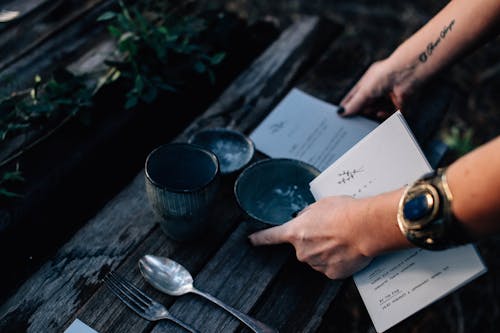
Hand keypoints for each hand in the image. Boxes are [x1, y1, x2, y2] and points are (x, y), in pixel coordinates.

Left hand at [248, 196, 373, 278]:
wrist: (364, 227)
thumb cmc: (344, 212)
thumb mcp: (320, 205)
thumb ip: (307, 215)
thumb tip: (305, 219)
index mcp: (295, 231)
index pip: (271, 236)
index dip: (260, 238)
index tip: (251, 240)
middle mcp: (302, 251)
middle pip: (302, 248)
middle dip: (313, 241)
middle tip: (330, 231)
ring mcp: (316, 264)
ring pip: (317, 258)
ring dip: (326, 251)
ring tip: (342, 239)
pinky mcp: (332, 273)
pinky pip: (331, 267)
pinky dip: (337, 261)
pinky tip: (346, 251)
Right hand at [340, 58, 419, 118]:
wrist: (408, 74)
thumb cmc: (385, 75)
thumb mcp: (365, 90)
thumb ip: (354, 104)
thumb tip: (341, 113)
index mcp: (367, 83)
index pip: (354, 97)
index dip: (347, 105)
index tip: (341, 115)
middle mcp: (378, 90)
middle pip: (365, 107)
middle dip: (361, 113)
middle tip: (355, 120)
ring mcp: (388, 98)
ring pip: (377, 112)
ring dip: (373, 113)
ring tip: (371, 112)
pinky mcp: (399, 105)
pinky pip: (390, 116)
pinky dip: (385, 116)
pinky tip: (381, 113)